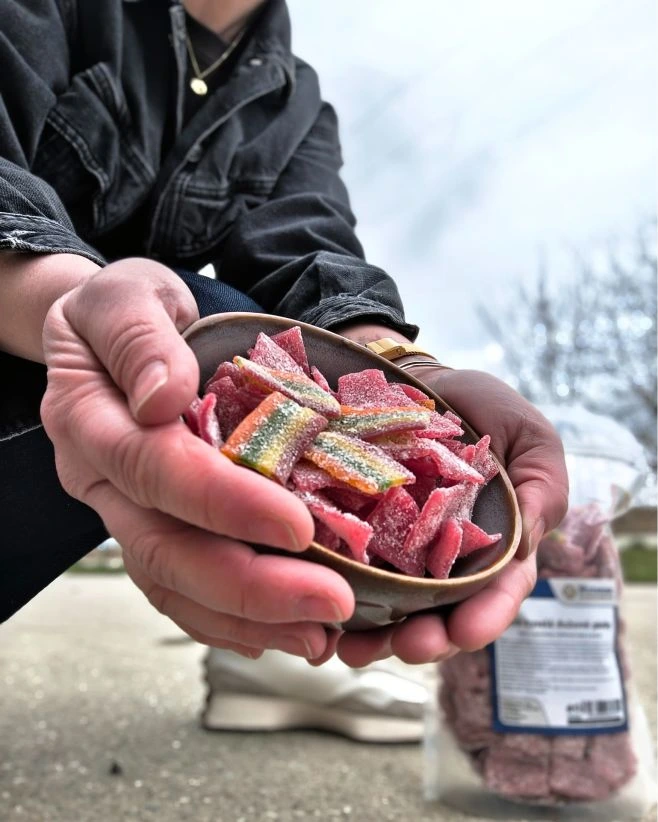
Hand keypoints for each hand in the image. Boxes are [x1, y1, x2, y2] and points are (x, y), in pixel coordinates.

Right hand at [41, 259, 353, 658]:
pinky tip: (281, 630)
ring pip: (173, 583)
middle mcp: (102, 480)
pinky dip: (229, 618)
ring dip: (248, 618)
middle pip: (165, 549)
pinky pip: (180, 587)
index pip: (156, 470)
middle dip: (250, 587)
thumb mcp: (130, 296)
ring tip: (320, 636)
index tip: (298, 526)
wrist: (110, 335)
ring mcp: (124, 511)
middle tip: (330, 606)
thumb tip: (164, 398)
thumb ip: (141, 339)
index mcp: (89, 420)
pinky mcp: (152, 525)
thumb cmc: (127, 309)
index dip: (224, 503)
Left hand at [335, 366, 568, 666]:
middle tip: (409, 645)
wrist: (417, 381)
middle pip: (441, 615)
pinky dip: (334, 596)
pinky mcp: (357, 536)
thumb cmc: (481, 410)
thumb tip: (527, 546)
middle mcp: (445, 561)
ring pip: (390, 608)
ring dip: (376, 635)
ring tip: (353, 648)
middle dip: (428, 639)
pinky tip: (318, 616)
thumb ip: (544, 488)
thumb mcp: (529, 439)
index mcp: (493, 546)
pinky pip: (347, 573)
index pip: (497, 593)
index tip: (465, 631)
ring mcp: (399, 553)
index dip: (485, 617)